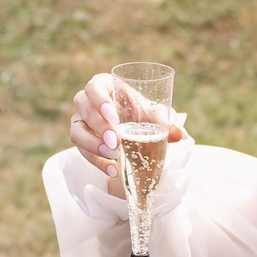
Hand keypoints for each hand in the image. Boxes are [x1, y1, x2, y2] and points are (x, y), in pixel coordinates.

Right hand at [68, 71, 182, 195]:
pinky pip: (82, 151)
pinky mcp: (81, 141)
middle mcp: (87, 101)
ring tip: (114, 155)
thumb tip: (179, 135)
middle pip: (83, 108)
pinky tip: (113, 170)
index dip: (100, 100)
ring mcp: (81, 121)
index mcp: (105, 86)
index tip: (113, 116)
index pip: (94, 86)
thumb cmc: (142, 114)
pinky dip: (97, 162)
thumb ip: (166, 122)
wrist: (135, 130)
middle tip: (115, 140)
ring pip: (77, 132)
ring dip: (93, 145)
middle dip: (98, 126)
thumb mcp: (154, 115)